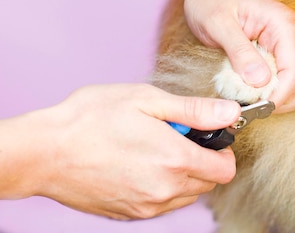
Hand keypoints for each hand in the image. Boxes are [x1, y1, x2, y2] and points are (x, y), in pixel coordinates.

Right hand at [19, 84, 240, 219]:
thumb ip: (195, 110)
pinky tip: (138, 164)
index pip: (226, 169)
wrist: (43, 152)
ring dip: (182, 174)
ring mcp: (146, 207)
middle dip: (201, 159)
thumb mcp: (147, 100)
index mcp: (176, 161)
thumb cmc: (91, 119)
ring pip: (186, 195)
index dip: (222, 150)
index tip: (206, 135)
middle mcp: (165, 191)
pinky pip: (161, 204)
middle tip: (174, 135)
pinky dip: (161, 186)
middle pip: (208, 183)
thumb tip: (231, 112)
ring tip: (153, 148)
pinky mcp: (128, 215)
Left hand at [182, 0, 294, 112]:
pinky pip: (277, 79)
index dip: (277, 97)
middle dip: (275, 100)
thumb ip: (240, 53)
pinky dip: (263, 90)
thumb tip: (261, 82)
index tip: (252, 109)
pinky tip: (242, 87)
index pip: (294, 73)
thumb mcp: (219, 24)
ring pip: (290, 85)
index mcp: (283, 25)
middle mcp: (289, 34)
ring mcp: (283, 44)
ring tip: (241, 96)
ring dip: (269, 97)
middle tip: (245, 106)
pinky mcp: (273, 51)